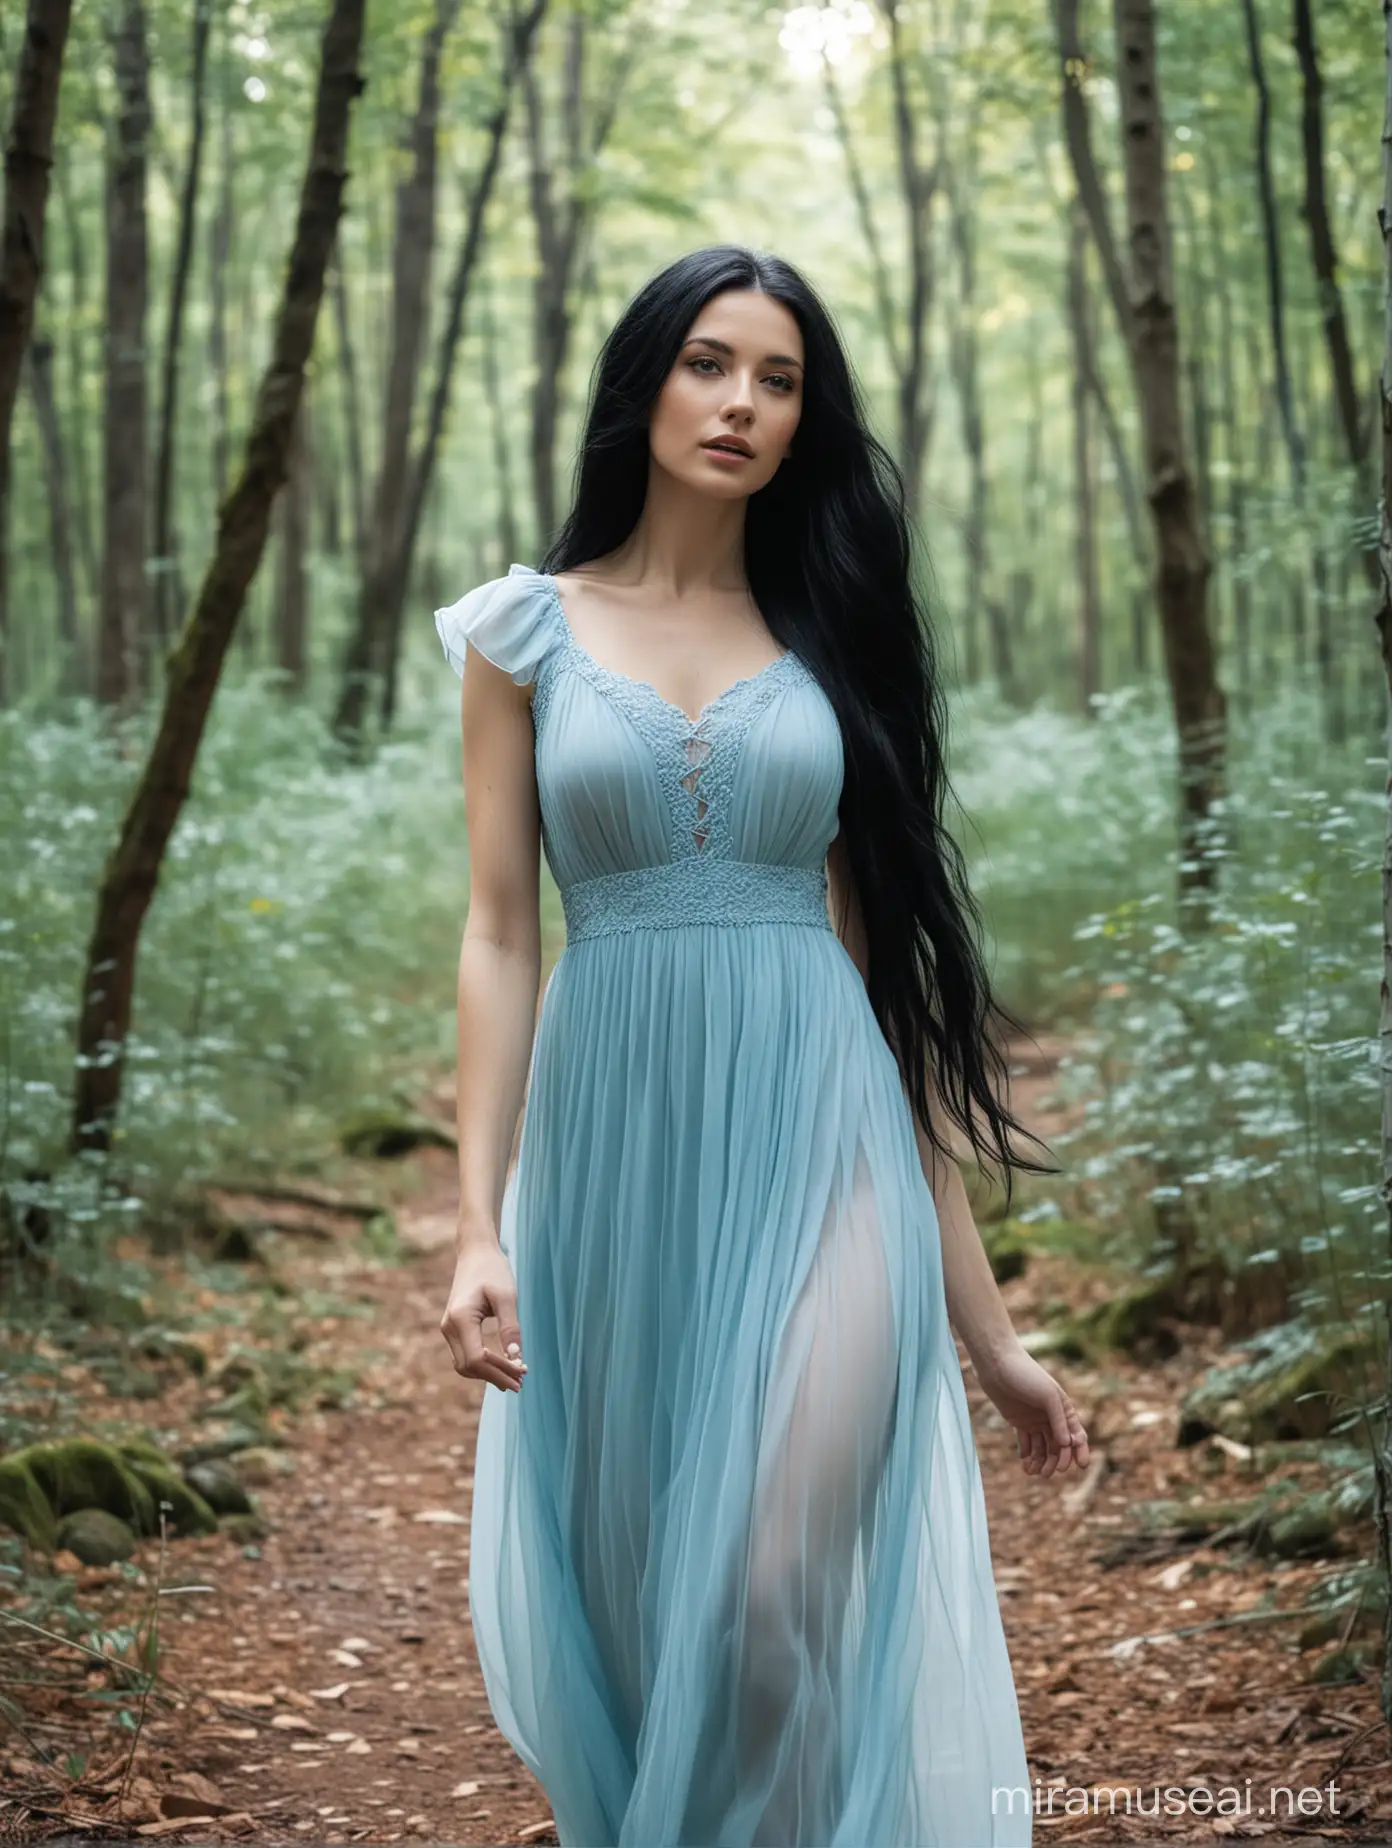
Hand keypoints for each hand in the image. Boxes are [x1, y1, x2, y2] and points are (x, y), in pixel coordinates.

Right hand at [439, 1240, 527, 1393]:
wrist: (475, 1253)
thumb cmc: (493, 1270)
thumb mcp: (507, 1296)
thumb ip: (510, 1328)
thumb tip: (516, 1359)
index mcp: (461, 1318)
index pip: (477, 1358)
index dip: (500, 1371)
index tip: (522, 1374)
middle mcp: (449, 1327)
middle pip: (469, 1367)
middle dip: (494, 1377)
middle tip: (521, 1383)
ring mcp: (448, 1329)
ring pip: (464, 1365)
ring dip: (487, 1374)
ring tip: (513, 1378)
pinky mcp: (453, 1329)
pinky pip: (464, 1356)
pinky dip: (481, 1365)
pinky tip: (501, 1366)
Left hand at [972, 1341, 1089, 1477]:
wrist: (997, 1364)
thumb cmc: (1026, 1374)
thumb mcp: (1048, 1395)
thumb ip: (1058, 1419)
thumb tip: (1068, 1444)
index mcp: (1064, 1408)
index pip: (1076, 1434)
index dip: (1080, 1451)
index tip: (1079, 1465)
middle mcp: (1051, 1416)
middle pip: (1059, 1446)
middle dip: (1056, 1461)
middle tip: (1047, 1473)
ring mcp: (1035, 1420)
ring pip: (1043, 1447)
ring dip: (1041, 1461)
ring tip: (1033, 1472)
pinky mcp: (1019, 1421)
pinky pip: (1026, 1442)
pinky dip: (1027, 1454)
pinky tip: (1025, 1462)